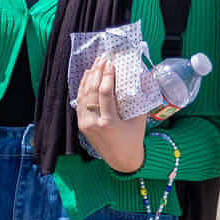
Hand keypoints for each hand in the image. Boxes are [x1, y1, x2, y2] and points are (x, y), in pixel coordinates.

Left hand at [74, 57, 146, 174]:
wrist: (122, 161)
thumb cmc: (134, 139)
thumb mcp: (140, 119)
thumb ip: (139, 98)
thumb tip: (140, 76)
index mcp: (109, 123)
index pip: (105, 93)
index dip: (107, 76)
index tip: (111, 63)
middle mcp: (94, 123)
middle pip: (92, 91)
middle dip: (97, 72)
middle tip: (102, 59)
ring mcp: (85, 124)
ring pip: (83, 96)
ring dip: (89, 78)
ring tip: (95, 64)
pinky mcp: (81, 125)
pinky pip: (79, 103)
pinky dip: (82, 88)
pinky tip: (87, 77)